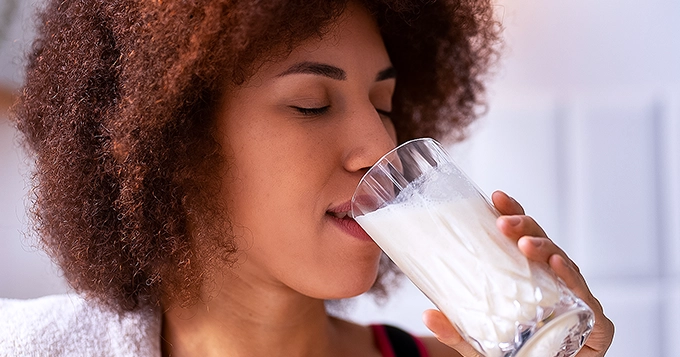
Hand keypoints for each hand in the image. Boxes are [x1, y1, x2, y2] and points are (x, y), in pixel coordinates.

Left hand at [422, 191, 613, 356]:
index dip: (513, 215)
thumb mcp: (478, 343)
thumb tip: (427, 314)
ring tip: (525, 244)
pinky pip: (584, 297)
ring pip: (563, 263)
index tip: (496, 198)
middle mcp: (555, 284)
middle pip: (543, 243)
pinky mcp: (595, 324)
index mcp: (530, 278)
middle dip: (525, 227)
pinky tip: (556, 263)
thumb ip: (456, 330)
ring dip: (544, 248)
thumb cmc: (516, 356)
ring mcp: (576, 300)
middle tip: (503, 223)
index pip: (522, 239)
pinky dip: (572, 279)